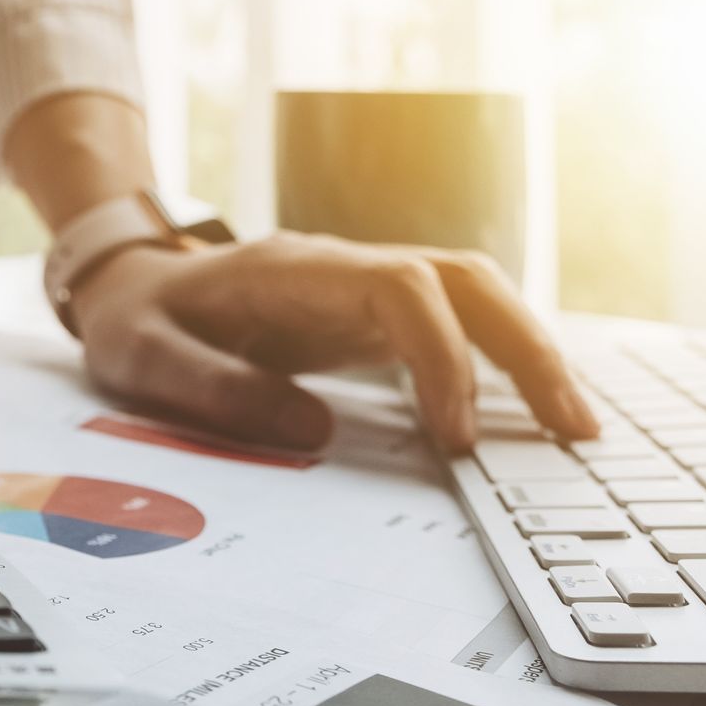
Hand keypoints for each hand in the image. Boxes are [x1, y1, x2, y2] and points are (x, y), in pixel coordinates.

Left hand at [70, 233, 598, 453]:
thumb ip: (214, 390)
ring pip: (473, 297)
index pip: (404, 288)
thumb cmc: (138, 320)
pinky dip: (498, 363)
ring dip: (529, 353)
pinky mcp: (370, 316)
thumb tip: (313, 433)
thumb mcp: (143, 357)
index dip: (444, 356)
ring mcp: (363, 289)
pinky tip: (527, 415)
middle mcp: (345, 269)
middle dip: (527, 348)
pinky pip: (453, 326)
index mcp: (295, 271)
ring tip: (576, 428)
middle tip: (574, 429)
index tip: (456, 436)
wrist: (129, 282)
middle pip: (465, 280)